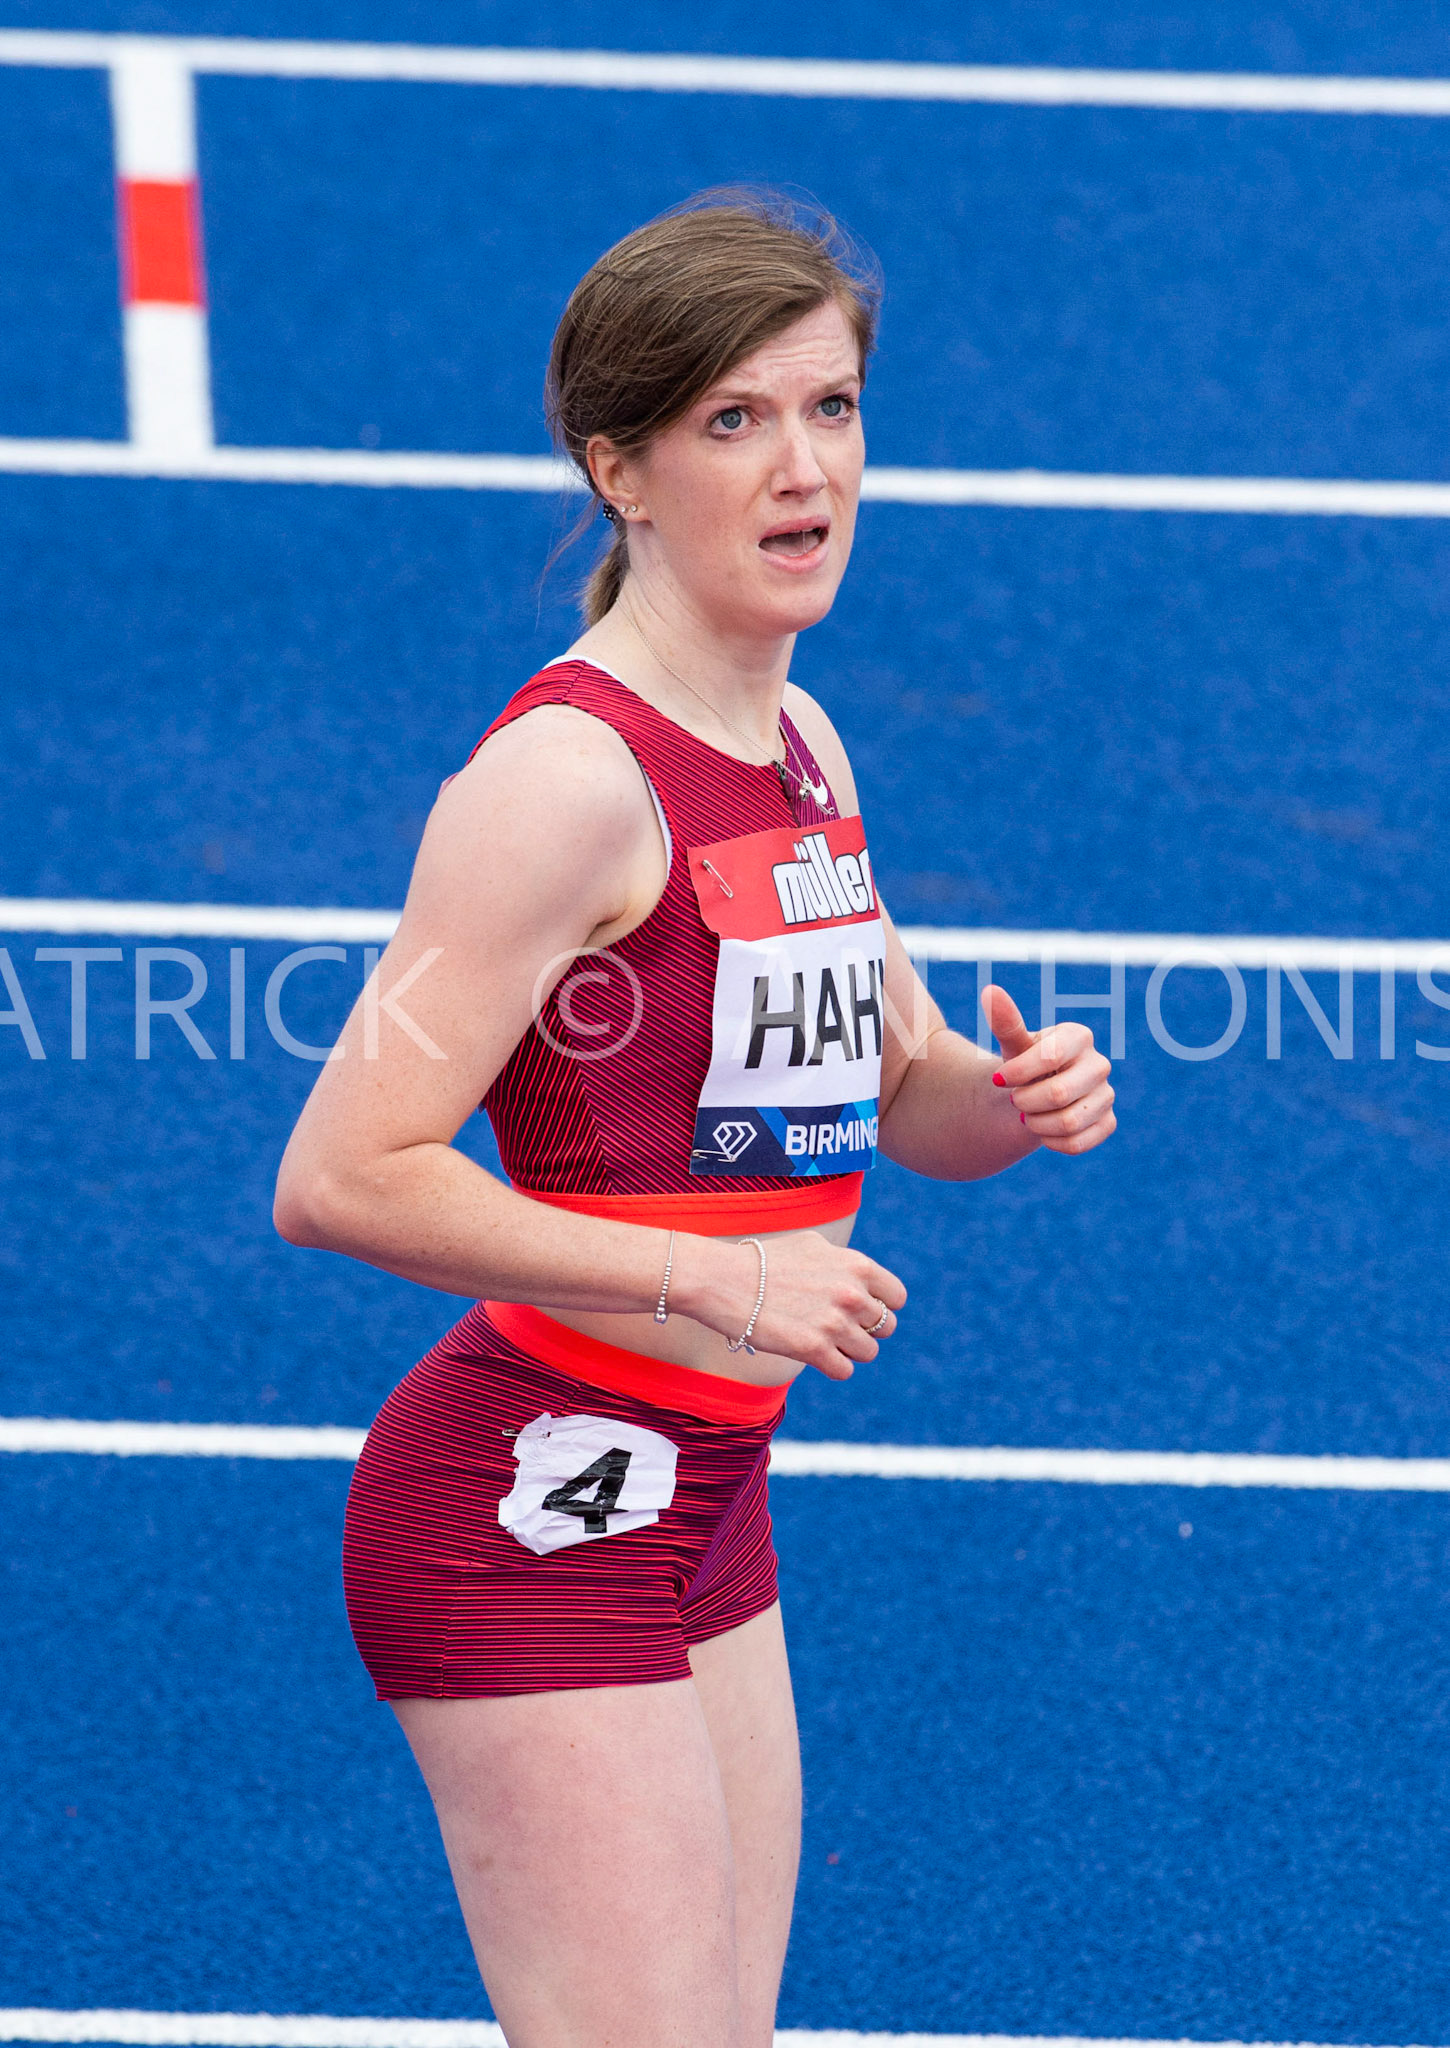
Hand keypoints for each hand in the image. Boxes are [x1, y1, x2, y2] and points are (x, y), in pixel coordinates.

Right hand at [681, 1229, 906, 1382]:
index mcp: (856, 1265)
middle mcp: (851, 1293)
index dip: (881, 1307)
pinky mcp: (814, 1349)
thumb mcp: (812, 1246)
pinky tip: (813, 1355)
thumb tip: (862, 1280)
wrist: (723, 1279)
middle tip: (837, 1328)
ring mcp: (834, 1322)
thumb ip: (843, 1263)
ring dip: (848, 1351)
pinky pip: (844, 1371)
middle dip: (864, 1330)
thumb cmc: (763, 1262)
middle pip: (885, 1328)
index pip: (896, 1298)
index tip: (862, 1312)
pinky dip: (832, 1367)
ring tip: (822, 1341)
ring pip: (868, 1352)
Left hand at [982, 985, 1116, 1156]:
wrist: (1033, 1093)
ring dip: (1036, 1124)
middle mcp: (1099, 1064)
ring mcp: (1106, 1095)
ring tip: (1027, 1116)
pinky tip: (1042, 1131)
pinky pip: (1079, 1142)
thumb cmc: (1024, 1063)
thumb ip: (1005, 1021)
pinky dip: (1052, 1142)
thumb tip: (990, 991)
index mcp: (1079, 1037)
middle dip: (1026, 1101)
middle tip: (1014, 1099)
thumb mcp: (1013, 1044)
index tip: (998, 1079)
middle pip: (1059, 1094)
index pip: (1050, 1056)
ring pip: (1069, 1122)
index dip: (1019, 1073)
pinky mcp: (1107, 1122)